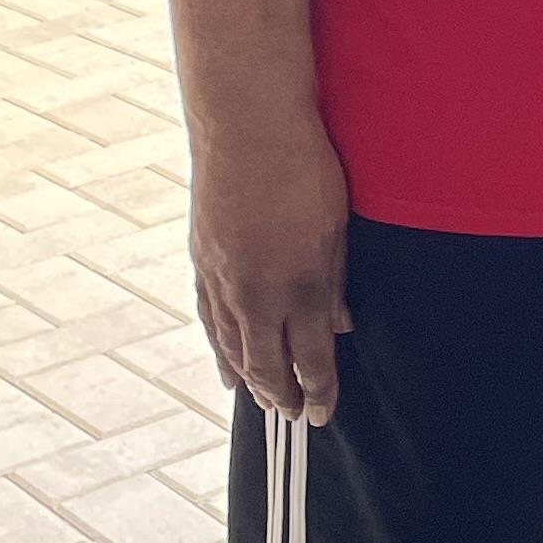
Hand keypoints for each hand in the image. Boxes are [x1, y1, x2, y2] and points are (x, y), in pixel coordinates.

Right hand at [189, 103, 352, 424]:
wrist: (246, 126)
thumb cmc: (304, 167)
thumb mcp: (337, 226)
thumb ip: (337, 281)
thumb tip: (339, 325)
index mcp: (302, 284)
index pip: (313, 358)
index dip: (319, 391)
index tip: (323, 414)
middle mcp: (259, 292)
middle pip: (269, 364)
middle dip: (283, 396)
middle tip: (295, 417)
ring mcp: (225, 280)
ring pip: (236, 348)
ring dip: (252, 380)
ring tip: (265, 403)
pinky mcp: (202, 263)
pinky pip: (212, 322)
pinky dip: (222, 350)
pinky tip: (228, 369)